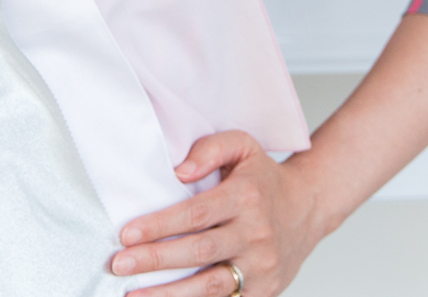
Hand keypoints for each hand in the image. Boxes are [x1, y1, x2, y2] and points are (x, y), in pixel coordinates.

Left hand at [110, 131, 323, 295]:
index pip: (195, 215)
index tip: (127, 234)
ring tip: (134, 295)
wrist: (308, 208)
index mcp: (245, 198)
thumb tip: (178, 172)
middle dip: (155, 260)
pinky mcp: (265, 291)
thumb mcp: (241, 145)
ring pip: (211, 287)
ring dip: (170, 294)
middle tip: (119, 264)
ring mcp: (262, 267)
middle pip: (198, 252)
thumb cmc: (264, 177)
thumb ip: (209, 149)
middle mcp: (255, 235)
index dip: (159, 226)